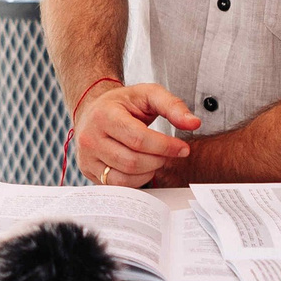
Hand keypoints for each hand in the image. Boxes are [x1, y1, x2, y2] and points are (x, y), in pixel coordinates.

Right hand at [72, 79, 200, 187]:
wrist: (93, 109)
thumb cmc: (123, 103)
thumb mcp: (148, 94)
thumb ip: (173, 106)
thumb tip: (193, 123)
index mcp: (104, 115)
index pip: (138, 139)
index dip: (165, 146)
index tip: (182, 148)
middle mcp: (90, 137)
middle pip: (132, 161)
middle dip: (158, 161)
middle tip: (168, 154)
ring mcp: (86, 156)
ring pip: (124, 178)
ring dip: (148, 173)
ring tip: (156, 160)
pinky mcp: (87, 170)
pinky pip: (115, 186)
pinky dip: (135, 181)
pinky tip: (143, 169)